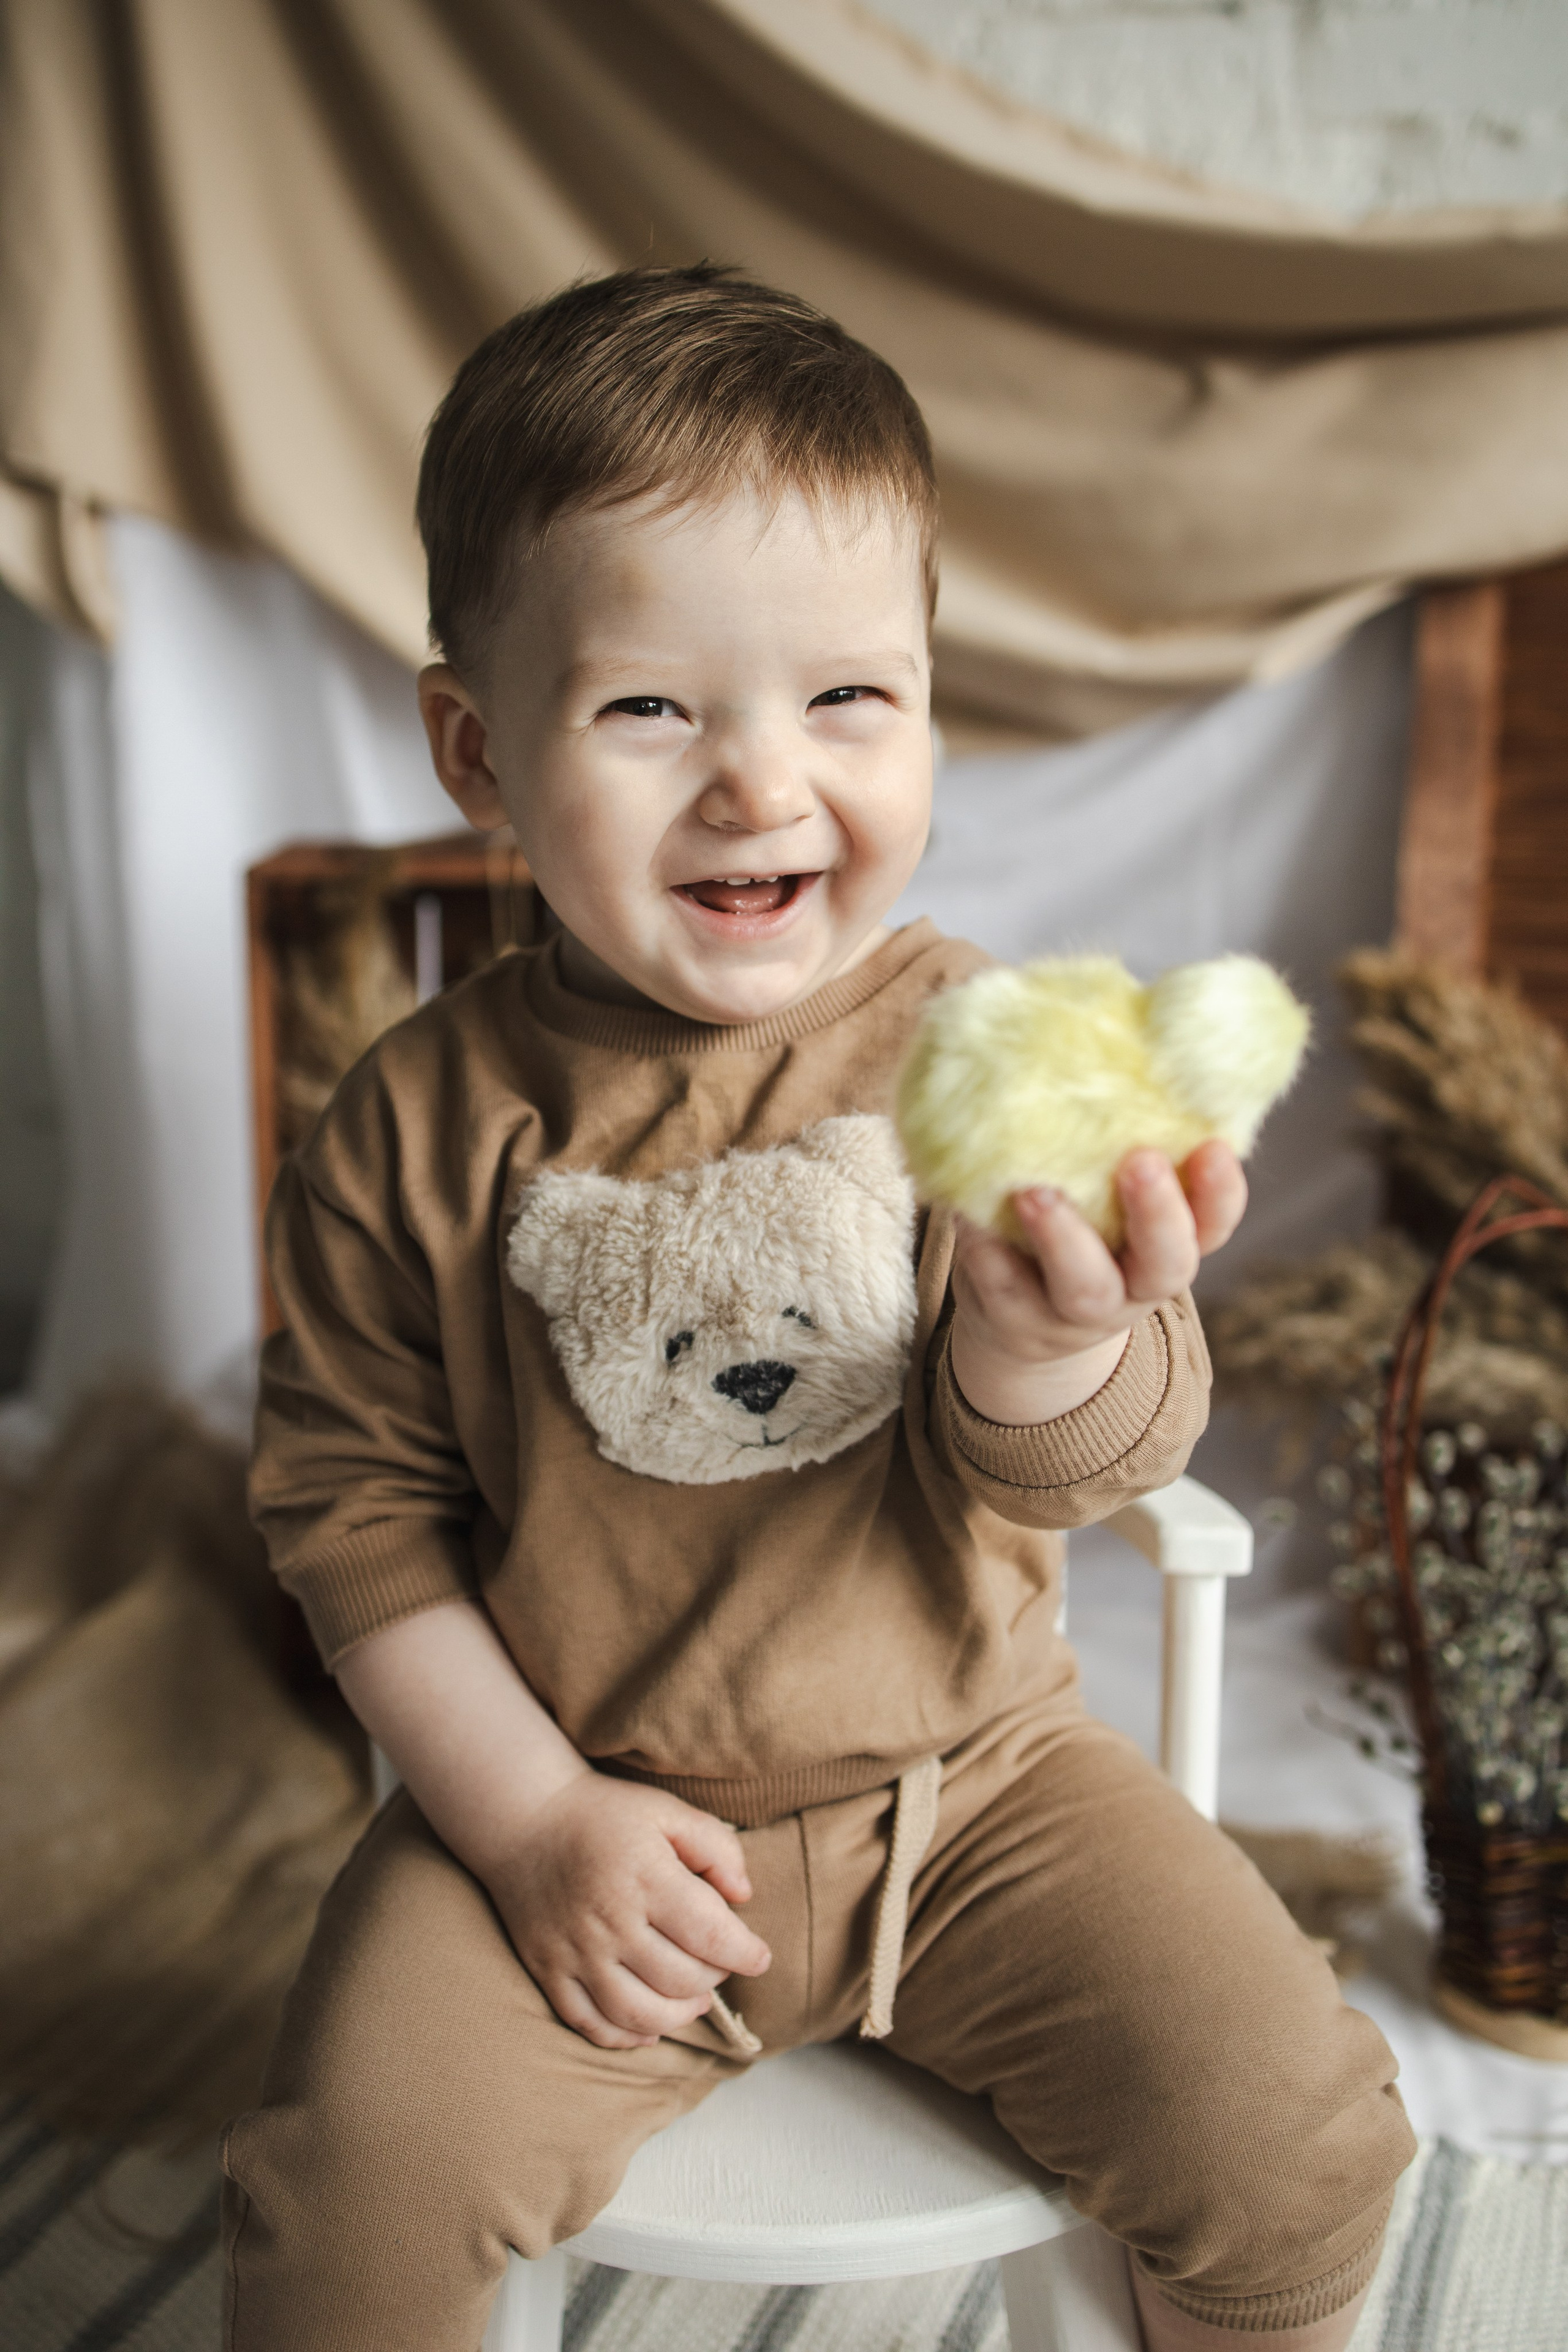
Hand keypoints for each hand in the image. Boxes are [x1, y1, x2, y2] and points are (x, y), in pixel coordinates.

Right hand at [485, 1774, 772, 2050]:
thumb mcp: (667, 1810)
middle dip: (715, 1979)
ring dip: (678, 2016)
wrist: (523, 1818)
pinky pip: (590, 2024)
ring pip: (638, 2013)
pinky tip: (649, 2027)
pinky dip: (626, 2036)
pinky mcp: (548, 1970)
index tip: (761, 1958)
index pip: (710, 1934)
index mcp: (645, 1876)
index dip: (745, 1954)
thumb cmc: (604, 1814)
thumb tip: (744, 1897)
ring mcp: (575, 1951)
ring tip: (695, 2000)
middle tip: (720, 1963)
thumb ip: (716, 1847)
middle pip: (680, 1979)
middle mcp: (609, 1920)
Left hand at [949, 1139, 1245, 1425]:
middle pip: (1165, 1264)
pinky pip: (1004, 1286)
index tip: (1212, 1145)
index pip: (1214, 1223)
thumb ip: (1120, 1140)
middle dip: (1156, 1213)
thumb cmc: (1081, 1224)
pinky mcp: (1016, 1316)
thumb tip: (1107, 1031)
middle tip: (1140, 1160)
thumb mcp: (1112, 1193)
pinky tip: (968, 1207)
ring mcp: (1076, 1311)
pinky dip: (987, 1247)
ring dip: (1063, 1238)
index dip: (1220, 1191)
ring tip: (1034, 1191)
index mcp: (1171, 1244)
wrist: (1024, 1319)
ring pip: (1084, 1288)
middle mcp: (1135, 1284)